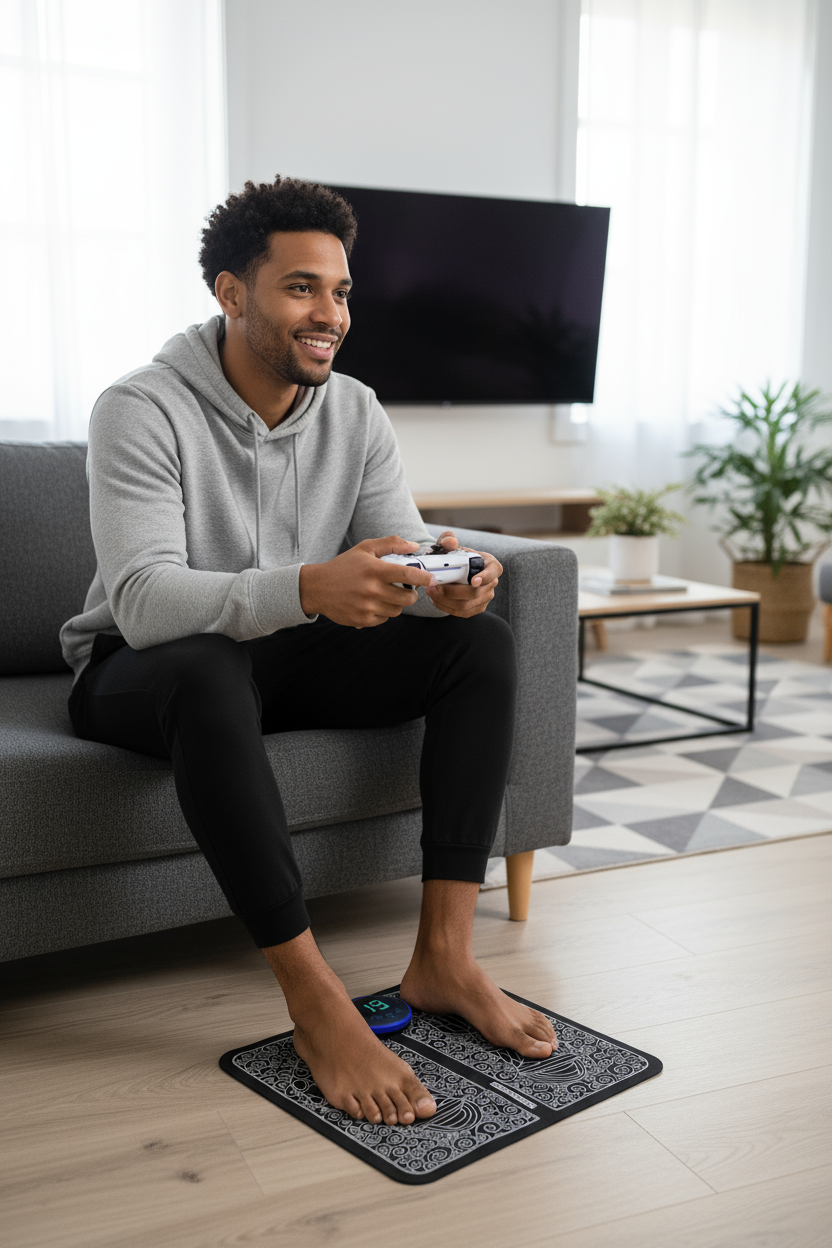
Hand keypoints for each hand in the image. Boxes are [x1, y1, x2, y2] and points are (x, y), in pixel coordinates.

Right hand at [298, 536, 435, 627]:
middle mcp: (372, 590)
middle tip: (406, 589)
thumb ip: (391, 544)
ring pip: (397, 610)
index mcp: (374, 570)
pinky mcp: (362, 620)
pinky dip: (383, 612)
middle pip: (407, 598)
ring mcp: (367, 607)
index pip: (407, 576)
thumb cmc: (344, 566)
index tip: (432, 579)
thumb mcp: (365, 548)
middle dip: (411, 594)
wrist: (317, 588)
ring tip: (386, 595)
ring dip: (396, 603)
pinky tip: (373, 603)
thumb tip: (414, 546)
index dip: (424, 578)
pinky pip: (384, 619)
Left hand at [426, 530, 501, 617]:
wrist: (453, 570)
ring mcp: (485, 597)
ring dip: (445, 601)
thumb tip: (450, 542)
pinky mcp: (476, 608)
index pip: (494, 571)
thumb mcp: (450, 544)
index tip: (473, 581)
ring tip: (431, 593)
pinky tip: (436, 600)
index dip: (485, 577)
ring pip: (466, 605)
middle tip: (434, 587)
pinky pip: (462, 613)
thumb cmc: (455, 556)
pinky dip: (446, 608)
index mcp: (490, 564)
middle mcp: (491, 583)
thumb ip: (448, 539)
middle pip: (474, 593)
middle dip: (452, 592)